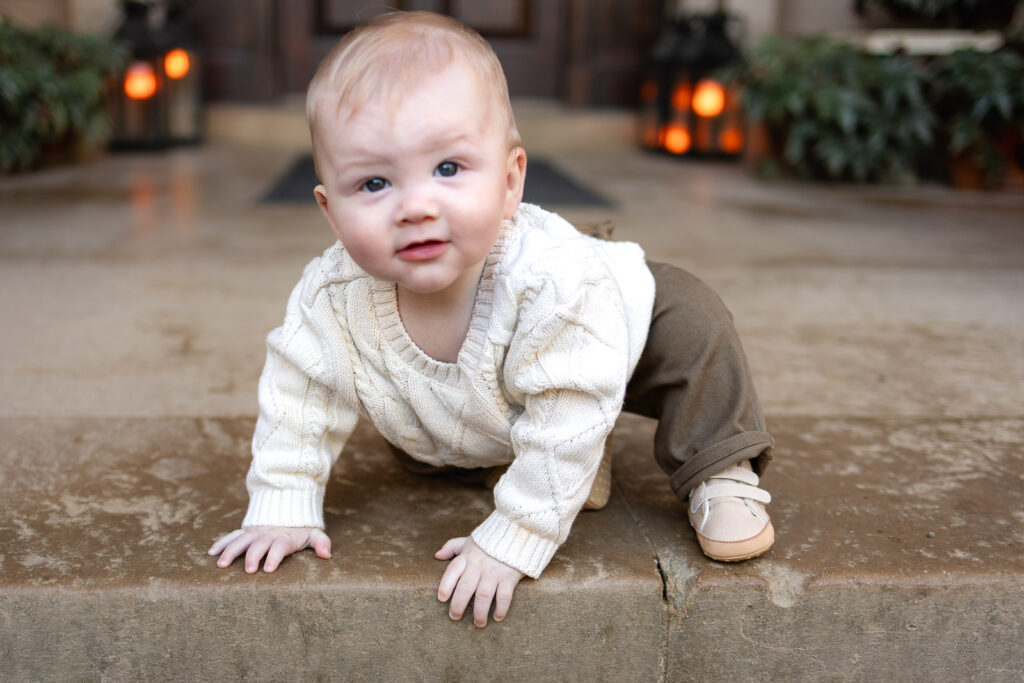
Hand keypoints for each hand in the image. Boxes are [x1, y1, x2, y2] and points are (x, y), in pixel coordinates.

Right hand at [207, 526, 330, 572]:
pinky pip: (232, 535)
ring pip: (241, 540)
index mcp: (285, 537)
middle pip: (259, 544)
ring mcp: (255, 532)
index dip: (275, 556)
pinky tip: (211, 552)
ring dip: (231, 551)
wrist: (287, 505)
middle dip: (253, 556)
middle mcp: (268, 534)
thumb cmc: (301, 528)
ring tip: (221, 564)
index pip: (280, 546)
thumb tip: (327, 555)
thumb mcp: (313, 533)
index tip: (268, 569)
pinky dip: (222, 542)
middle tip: (249, 570)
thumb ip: (321, 542)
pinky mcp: (246, 531)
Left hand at [435, 537, 524, 626]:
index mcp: (468, 556)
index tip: (441, 599)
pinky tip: (497, 617)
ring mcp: (494, 572)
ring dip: (479, 612)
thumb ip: (452, 547)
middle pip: (465, 587)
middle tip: (455, 617)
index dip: (445, 585)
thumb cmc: (490, 541)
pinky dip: (500, 608)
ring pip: (483, 595)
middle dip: (458, 605)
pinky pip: (504, 596)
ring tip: (478, 623)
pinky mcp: (510, 577)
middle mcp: (479, 565)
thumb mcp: (469, 541)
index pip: (452, 571)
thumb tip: (437, 556)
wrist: (517, 534)